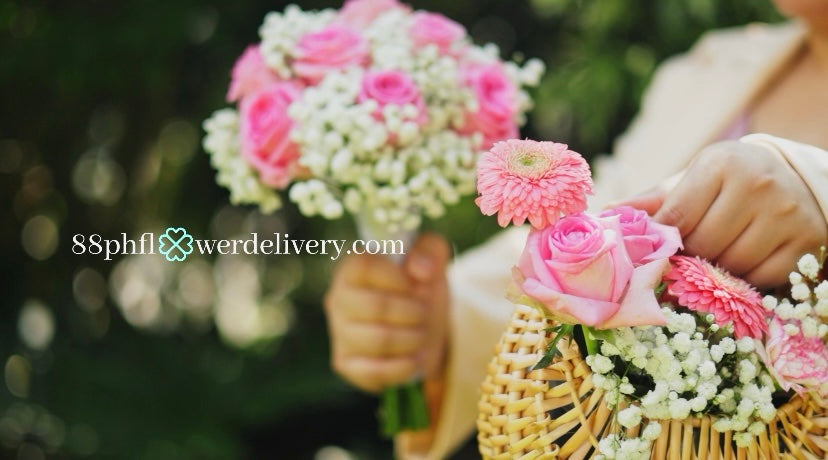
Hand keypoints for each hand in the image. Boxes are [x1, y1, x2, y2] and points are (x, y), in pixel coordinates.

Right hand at [324, 234, 450, 392]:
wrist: (424, 327)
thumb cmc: (420, 286)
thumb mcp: (432, 259)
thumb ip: (430, 250)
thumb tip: (420, 269)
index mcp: (352, 268)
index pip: (363, 266)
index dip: (396, 277)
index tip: (416, 285)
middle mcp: (338, 298)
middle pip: (375, 306)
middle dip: (412, 312)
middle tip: (423, 313)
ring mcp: (338, 332)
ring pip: (378, 340)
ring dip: (412, 339)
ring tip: (421, 334)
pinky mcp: (345, 363)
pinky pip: (374, 371)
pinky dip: (403, 366)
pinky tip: (414, 358)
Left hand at [617, 140, 826, 286]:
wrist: (793, 177)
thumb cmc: (728, 181)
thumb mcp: (692, 180)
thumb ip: (654, 200)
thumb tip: (608, 214)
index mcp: (720, 164)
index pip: (677, 217)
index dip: (661, 242)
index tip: (651, 254)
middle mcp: (757, 184)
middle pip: (703, 245)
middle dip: (688, 257)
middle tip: (684, 257)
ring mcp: (786, 213)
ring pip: (732, 265)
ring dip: (715, 272)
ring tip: (713, 258)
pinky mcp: (806, 240)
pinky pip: (762, 279)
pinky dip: (745, 280)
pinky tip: (741, 265)